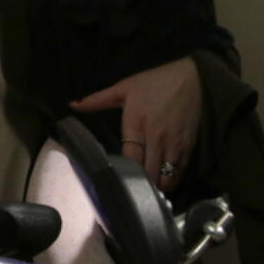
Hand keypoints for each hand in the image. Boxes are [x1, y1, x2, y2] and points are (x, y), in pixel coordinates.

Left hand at [70, 56, 200, 192]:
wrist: (192, 77)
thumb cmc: (154, 82)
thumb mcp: (123, 88)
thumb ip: (96, 100)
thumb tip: (71, 104)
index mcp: (136, 125)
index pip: (129, 160)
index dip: (124, 173)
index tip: (117, 178)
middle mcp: (155, 138)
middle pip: (148, 173)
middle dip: (140, 183)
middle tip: (132, 186)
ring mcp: (174, 144)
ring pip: (166, 177)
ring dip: (157, 184)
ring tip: (148, 184)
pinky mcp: (189, 146)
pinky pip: (180, 171)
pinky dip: (172, 178)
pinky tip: (163, 177)